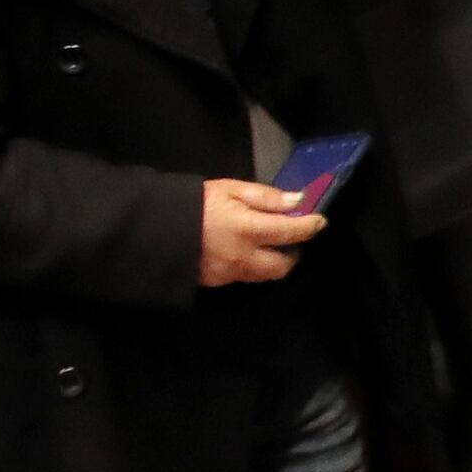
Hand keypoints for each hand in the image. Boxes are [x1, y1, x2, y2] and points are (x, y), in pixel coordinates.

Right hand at [196, 176, 321, 286]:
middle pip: (284, 265)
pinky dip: (252, 266)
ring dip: (274, 262)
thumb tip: (297, 201)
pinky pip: (245, 277)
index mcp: (248, 230)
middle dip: (293, 252)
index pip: (292, 232)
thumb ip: (264, 197)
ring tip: (269, 245)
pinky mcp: (218, 281)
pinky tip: (243, 252)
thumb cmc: (193, 203)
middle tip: (291, 238)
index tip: (319, 221)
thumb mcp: (228, 189)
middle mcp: (245, 257)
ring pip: (266, 275)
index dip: (310, 226)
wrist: (152, 227)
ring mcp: (231, 273)